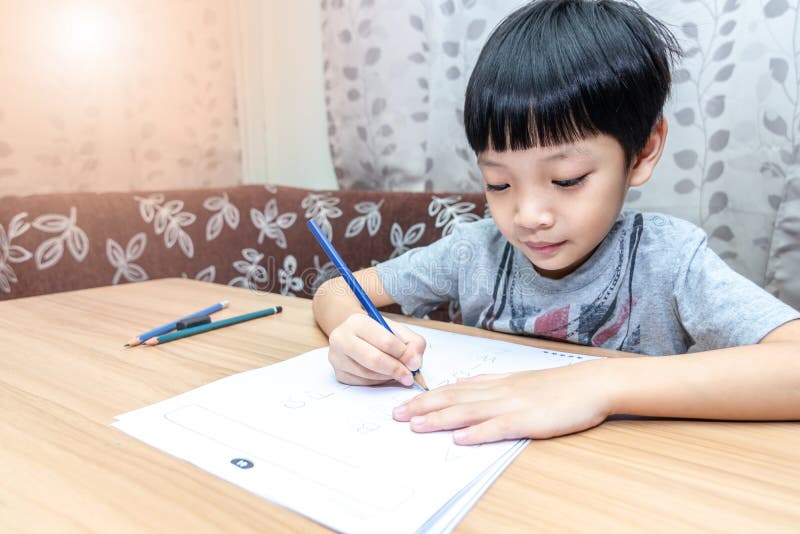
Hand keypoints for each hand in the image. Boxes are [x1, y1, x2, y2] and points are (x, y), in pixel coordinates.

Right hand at [327, 313, 425, 386]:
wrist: (355, 335)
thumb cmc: (378, 333)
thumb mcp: (398, 331)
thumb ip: (413, 343)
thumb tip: (414, 363)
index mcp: (357, 321)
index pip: (385, 341)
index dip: (404, 354)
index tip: (414, 363)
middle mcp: (341, 338)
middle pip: (373, 359)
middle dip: (396, 369)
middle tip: (409, 376)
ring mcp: (336, 357)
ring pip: (368, 374)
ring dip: (387, 377)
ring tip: (396, 372)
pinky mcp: (338, 373)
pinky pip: (363, 383)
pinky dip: (377, 382)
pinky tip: (382, 374)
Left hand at [392, 359, 614, 443]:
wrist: (591, 384)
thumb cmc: (557, 386)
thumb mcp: (518, 380)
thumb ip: (490, 384)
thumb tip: (461, 388)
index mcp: (496, 383)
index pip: (454, 389)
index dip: (427, 397)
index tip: (404, 403)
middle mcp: (499, 391)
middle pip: (454, 399)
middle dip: (423, 407)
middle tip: (397, 415)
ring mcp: (513, 405)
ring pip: (469, 411)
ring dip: (440, 419)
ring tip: (416, 426)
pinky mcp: (529, 420)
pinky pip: (499, 427)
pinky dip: (478, 433)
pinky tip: (459, 439)